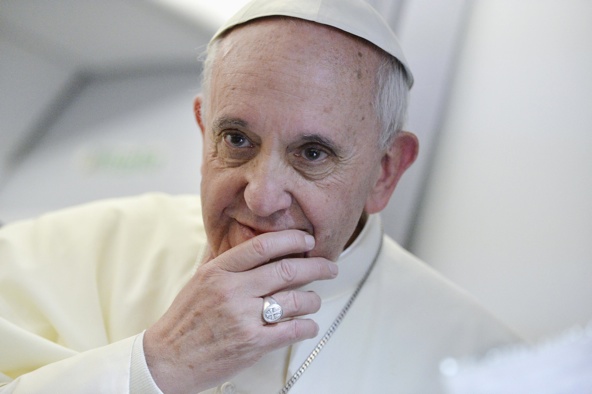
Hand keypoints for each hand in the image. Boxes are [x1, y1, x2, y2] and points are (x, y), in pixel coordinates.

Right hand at [143, 230, 337, 392]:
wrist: (168, 359)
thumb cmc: (184, 320)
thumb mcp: (198, 280)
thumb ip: (221, 258)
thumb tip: (239, 237)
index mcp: (218, 272)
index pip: (262, 246)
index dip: (291, 240)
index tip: (308, 241)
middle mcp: (232, 291)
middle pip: (286, 270)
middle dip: (316, 267)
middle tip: (329, 266)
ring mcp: (243, 318)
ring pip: (295, 300)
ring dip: (313, 299)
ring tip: (314, 300)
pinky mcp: (252, 343)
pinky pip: (292, 330)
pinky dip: (307, 326)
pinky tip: (309, 325)